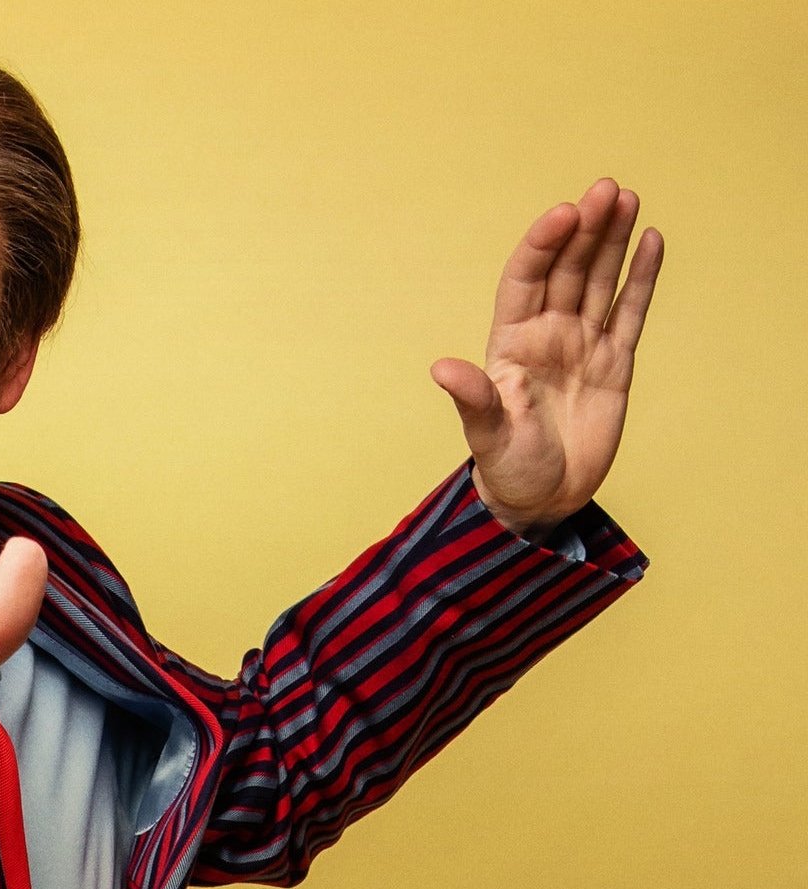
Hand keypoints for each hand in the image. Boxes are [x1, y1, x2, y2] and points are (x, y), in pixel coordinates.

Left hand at [430, 178, 663, 536]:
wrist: (543, 497)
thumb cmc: (507, 466)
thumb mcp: (488, 434)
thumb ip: (473, 398)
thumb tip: (442, 368)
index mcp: (511, 341)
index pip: (526, 279)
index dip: (542, 245)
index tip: (564, 213)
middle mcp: (546, 333)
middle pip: (567, 269)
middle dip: (584, 229)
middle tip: (606, 188)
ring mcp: (582, 344)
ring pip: (599, 280)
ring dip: (612, 240)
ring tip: (627, 197)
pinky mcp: (615, 361)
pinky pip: (630, 311)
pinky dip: (641, 277)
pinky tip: (650, 239)